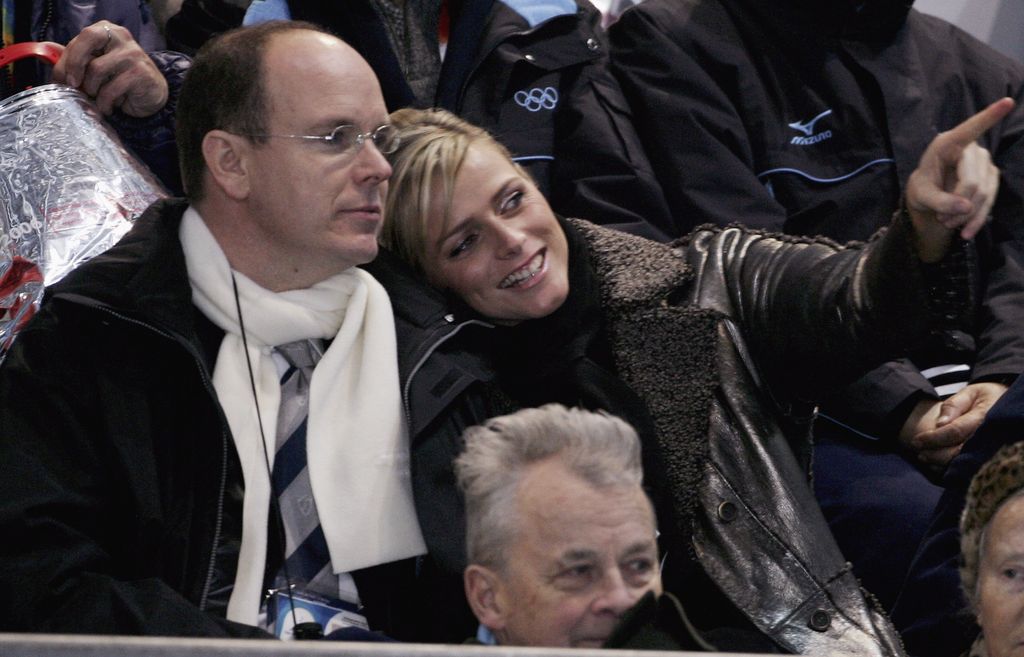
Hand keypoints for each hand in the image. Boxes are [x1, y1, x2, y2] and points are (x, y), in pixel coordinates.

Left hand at [51, 21, 167, 117]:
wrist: (152, 94)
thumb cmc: (120, 79)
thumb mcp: (97, 65)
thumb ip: (75, 60)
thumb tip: (46, 59)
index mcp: (107, 31)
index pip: (81, 38)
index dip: (68, 59)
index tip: (62, 79)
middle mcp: (121, 38)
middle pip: (89, 40)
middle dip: (75, 64)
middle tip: (74, 85)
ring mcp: (133, 55)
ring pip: (97, 69)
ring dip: (92, 90)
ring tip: (97, 99)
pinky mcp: (140, 74)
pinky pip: (111, 89)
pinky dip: (105, 103)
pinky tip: (108, 107)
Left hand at [899, 381, 1008, 467]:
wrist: (1006, 404)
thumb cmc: (984, 397)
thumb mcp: (970, 392)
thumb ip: (953, 405)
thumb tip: (940, 424)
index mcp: (984, 417)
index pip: (955, 431)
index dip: (934, 438)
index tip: (916, 440)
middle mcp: (989, 436)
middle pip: (958, 451)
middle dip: (935, 453)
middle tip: (917, 449)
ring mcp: (990, 449)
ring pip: (963, 463)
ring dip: (940, 462)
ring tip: (923, 456)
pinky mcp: (988, 456)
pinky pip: (968, 467)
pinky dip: (950, 468)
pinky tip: (936, 463)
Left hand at [905, 97, 1014, 261]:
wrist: (929, 198)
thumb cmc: (922, 189)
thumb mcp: (922, 196)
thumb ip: (939, 201)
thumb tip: (966, 207)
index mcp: (948, 144)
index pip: (970, 129)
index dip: (989, 116)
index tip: (1007, 102)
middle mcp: (970, 149)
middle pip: (973, 182)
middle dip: (958, 206)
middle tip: (942, 221)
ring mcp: (984, 163)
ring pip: (983, 194)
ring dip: (966, 216)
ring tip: (947, 224)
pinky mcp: (991, 178)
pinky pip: (989, 201)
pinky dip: (977, 220)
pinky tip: (966, 233)